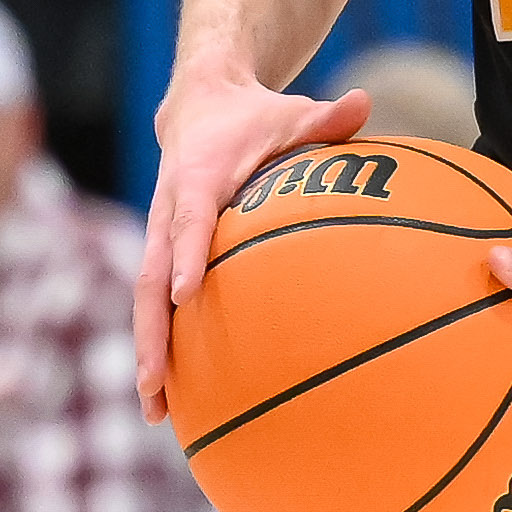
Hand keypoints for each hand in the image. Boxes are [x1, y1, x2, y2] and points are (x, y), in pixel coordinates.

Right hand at [134, 67, 370, 421]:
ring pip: (146, 301)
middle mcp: (169, 211)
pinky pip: (155, 304)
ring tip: (155, 410)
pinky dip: (159, 346)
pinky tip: (169, 398)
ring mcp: (160, 235)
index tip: (187, 294)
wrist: (197, 105)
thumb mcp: (292, 112)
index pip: (190, 219)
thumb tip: (366, 101)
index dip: (187, 254)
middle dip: (151, 332)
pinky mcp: (162, 252)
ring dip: (147, 354)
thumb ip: (328, 117)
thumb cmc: (256, 116)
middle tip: (155, 381)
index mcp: (199, 177)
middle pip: (151, 277)